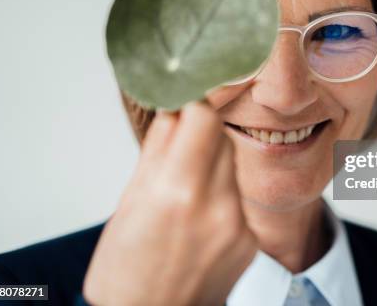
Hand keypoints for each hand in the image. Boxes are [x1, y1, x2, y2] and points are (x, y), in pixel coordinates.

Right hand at [82, 101, 257, 304]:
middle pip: (222, 139)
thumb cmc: (125, 270)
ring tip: (183, 192)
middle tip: (176, 150)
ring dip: (210, 165)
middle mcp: (216, 206)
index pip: (205, 118)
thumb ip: (158, 150)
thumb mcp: (128, 203)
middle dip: (200, 135)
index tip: (180, 106)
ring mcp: (239, 226)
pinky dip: (220, 195)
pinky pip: (238, 198)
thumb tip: (174, 110)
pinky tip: (198, 217)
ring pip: (231, 167)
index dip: (192, 106)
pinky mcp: (251, 241)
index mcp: (177, 192)